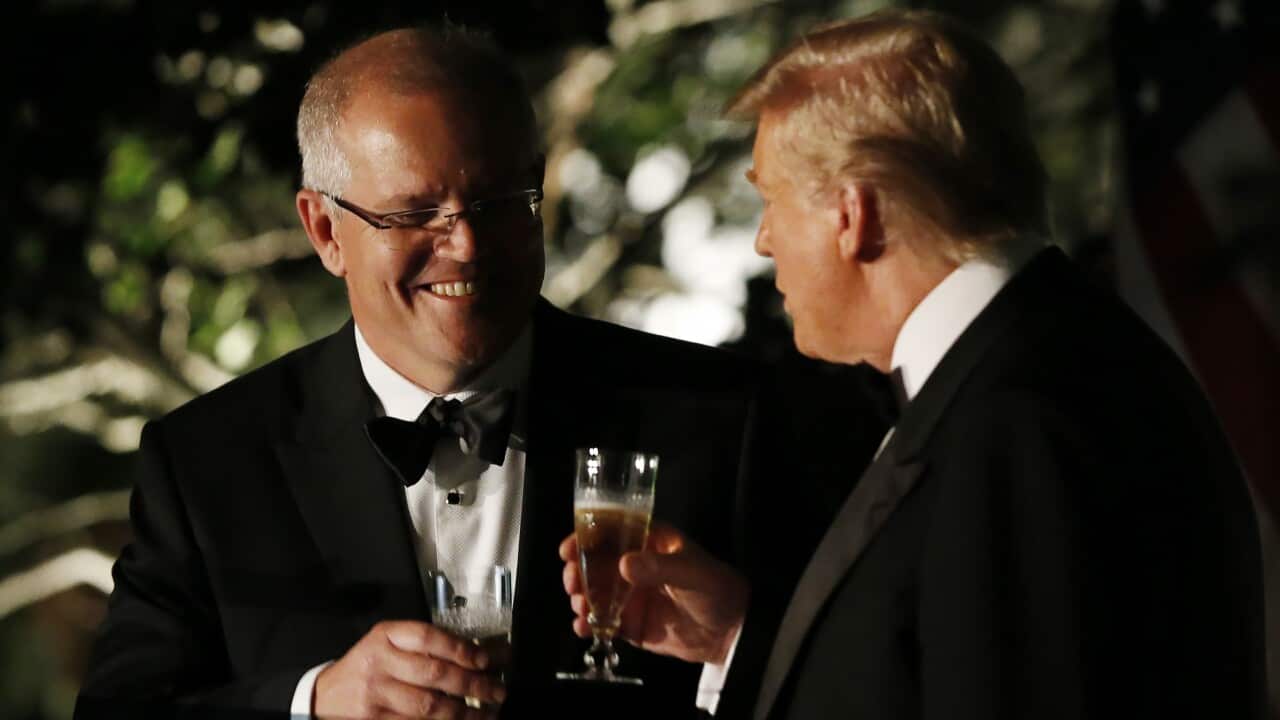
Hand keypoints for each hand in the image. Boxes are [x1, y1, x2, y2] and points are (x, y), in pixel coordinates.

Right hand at [314, 620, 503, 718]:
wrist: (323, 698)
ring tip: (486, 714)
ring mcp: (375, 694)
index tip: (485, 660)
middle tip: (497, 691)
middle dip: (473, 684)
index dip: (461, 649)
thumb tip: (479, 653)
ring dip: (464, 712)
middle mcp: (379, 663)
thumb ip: (424, 646)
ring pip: (429, 706)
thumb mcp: (387, 645)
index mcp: (385, 637)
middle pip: (434, 673)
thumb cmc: (366, 668)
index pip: (429, 638)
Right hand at [559, 522, 747, 665]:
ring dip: (581, 598)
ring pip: (594, 593)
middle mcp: (635, 567)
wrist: (732, 631)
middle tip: (572, 582)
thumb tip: (623, 565)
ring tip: (581, 607)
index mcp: (649, 543)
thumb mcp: (692, 572)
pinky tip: (583, 627)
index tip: (569, 549)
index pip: (611, 532)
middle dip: (577, 571)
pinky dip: (588, 624)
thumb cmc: (716, 589)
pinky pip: (602, 622)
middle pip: (594, 563)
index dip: (585, 537)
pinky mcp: (631, 624)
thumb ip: (659, 568)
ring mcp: (630, 596)